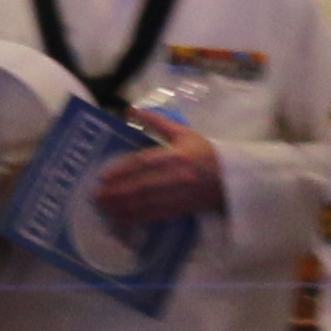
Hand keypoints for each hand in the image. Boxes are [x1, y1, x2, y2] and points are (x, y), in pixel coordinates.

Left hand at [87, 127, 230, 230]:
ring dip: (124, 207)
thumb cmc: (206, 152)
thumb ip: (157, 122)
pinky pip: (157, 216)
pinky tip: (122, 220)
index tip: (104, 176)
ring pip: (148, 203)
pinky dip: (138, 219)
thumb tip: (132, 110)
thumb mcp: (184, 133)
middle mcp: (178, 176)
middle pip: (143, 185)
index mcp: (178, 154)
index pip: (145, 163)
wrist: (233, 178)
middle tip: (97, 196)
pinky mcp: (183, 209)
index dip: (123, 170)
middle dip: (118, 192)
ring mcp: (181, 195)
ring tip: (104, 209)